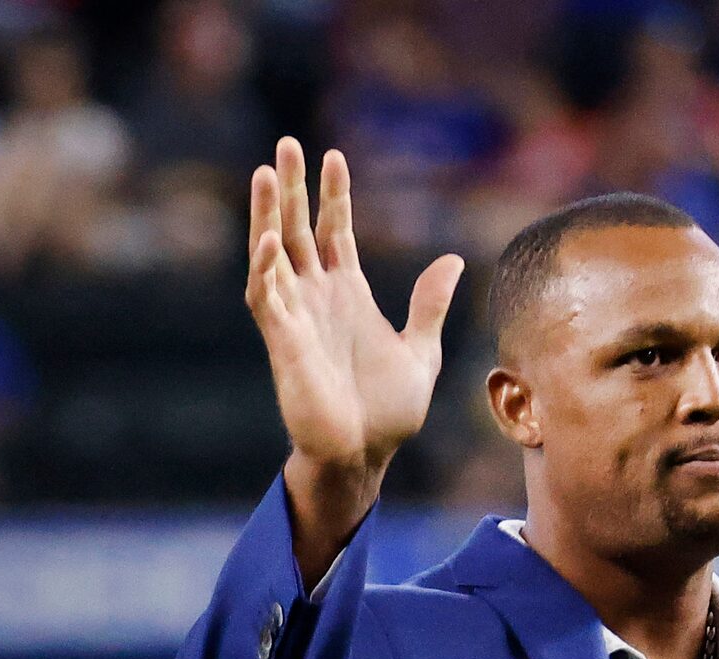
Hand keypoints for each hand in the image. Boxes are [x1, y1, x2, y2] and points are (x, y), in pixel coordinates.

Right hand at [246, 138, 463, 578]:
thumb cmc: (387, 414)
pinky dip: (265, 267)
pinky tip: (269, 239)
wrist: (365, 456)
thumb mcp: (421, 353)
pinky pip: (266, 296)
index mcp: (348, 296)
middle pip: (298, 229)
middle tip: (288, 142)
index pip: (334, 232)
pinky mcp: (283, 342)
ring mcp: (297, 317)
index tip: (334, 156)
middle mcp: (317, 299)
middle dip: (292, 188)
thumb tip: (453, 261)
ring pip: (273, 253)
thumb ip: (430, 306)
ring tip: (265, 171)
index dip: (333, 195)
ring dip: (266, 214)